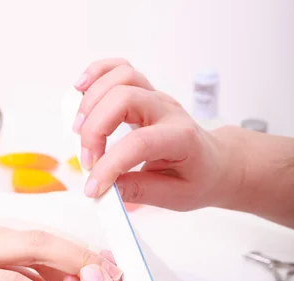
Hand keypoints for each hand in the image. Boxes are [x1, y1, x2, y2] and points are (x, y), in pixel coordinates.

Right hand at [73, 57, 241, 210]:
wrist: (215, 163)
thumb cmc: (197, 179)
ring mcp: (156, 97)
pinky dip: (97, 73)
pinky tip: (80, 89)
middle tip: (88, 161)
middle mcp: (168, 111)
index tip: (93, 188)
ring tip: (78, 131)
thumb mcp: (174, 196)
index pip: (139, 143)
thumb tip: (107, 189)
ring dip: (92, 101)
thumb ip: (140, 191)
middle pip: (124, 99)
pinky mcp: (144, 93)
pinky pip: (120, 69)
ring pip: (122, 77)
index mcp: (182, 139)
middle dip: (95, 131)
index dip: (109, 165)